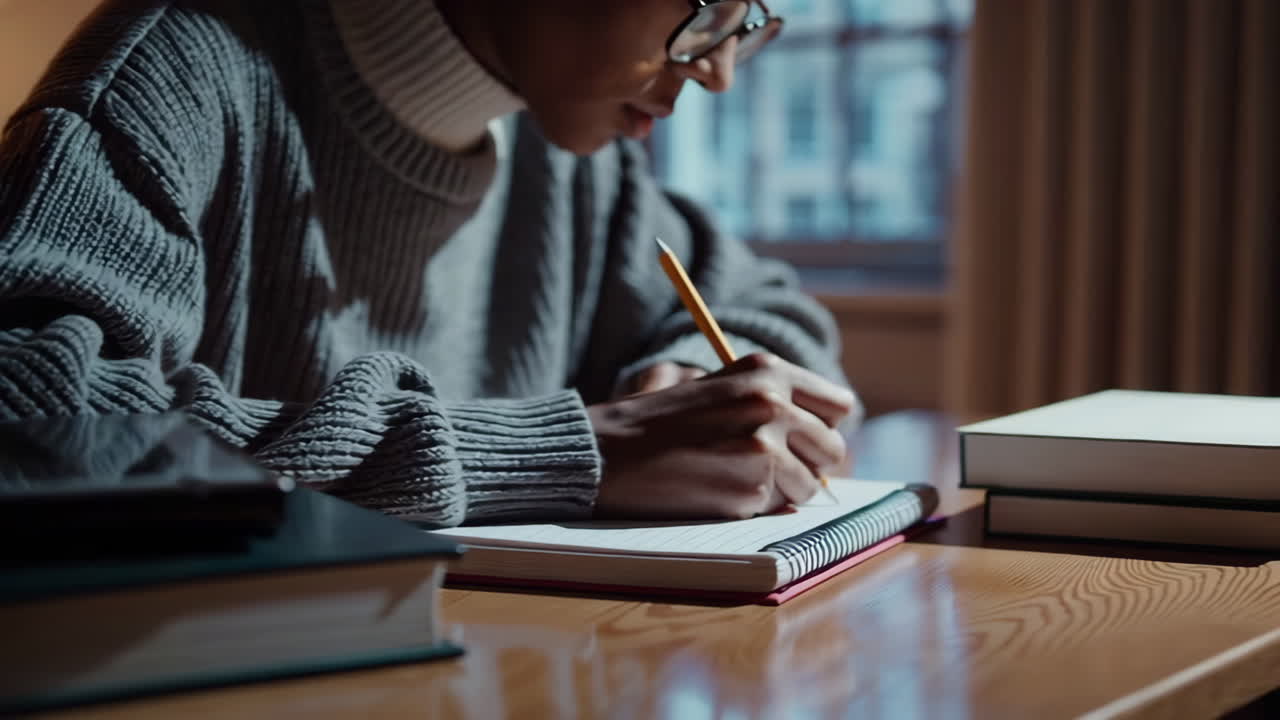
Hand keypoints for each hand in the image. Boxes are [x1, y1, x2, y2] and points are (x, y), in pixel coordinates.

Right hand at [588, 353, 856, 519]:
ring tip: (735, 480)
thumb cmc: (657, 424)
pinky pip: (779, 507)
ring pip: (810, 485)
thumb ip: (771, 401)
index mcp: (766, 370)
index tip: (800, 442)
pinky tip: (718, 491)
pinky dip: (756, 508)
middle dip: (807, 464)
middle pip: (832, 448)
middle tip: (767, 470)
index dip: (820, 428)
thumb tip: (822, 438)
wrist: (606, 452)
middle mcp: (772, 400)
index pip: (837, 405)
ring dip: (782, 491)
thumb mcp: (719, 389)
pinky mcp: (753, 484)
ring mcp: (766, 443)